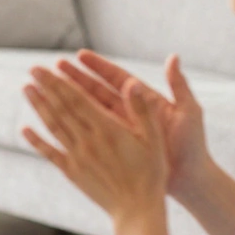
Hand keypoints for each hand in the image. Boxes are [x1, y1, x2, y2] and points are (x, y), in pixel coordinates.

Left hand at [22, 66, 167, 225]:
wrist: (136, 210)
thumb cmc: (151, 173)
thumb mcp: (154, 139)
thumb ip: (142, 110)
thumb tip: (132, 83)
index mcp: (108, 129)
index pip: (77, 99)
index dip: (60, 82)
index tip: (47, 68)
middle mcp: (88, 141)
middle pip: (61, 108)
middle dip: (46, 87)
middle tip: (32, 69)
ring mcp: (77, 157)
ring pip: (53, 126)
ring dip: (39, 107)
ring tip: (26, 89)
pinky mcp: (72, 172)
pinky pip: (50, 153)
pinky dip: (36, 140)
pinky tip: (24, 129)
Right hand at [59, 51, 207, 196]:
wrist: (190, 178)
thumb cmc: (193, 146)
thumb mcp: (189, 113)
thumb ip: (178, 86)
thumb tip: (172, 58)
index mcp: (144, 102)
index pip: (115, 79)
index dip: (97, 67)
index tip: (78, 56)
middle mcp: (127, 115)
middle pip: (95, 93)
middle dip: (73, 80)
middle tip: (51, 68)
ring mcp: (118, 134)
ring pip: (86, 115)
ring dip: (64, 102)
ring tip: (42, 90)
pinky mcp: (111, 152)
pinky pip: (85, 140)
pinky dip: (67, 133)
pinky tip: (47, 126)